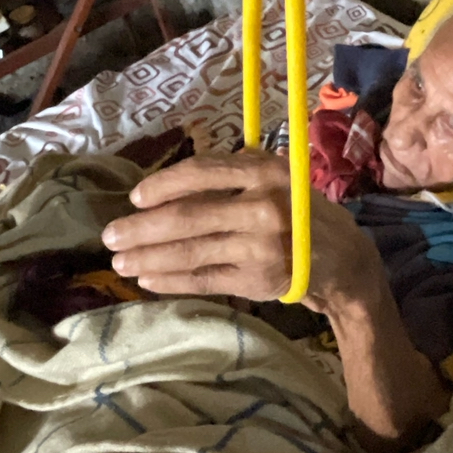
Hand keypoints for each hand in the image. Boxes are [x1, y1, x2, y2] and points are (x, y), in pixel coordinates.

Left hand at [101, 151, 377, 314]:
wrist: (343, 260)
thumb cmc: (300, 212)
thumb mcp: (276, 178)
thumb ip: (232, 176)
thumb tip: (165, 187)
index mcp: (265, 172)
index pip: (200, 173)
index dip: (161, 185)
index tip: (135, 198)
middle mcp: (264, 207)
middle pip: (186, 217)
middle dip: (140, 228)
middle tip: (109, 236)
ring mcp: (260, 246)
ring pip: (189, 252)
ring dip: (147, 258)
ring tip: (120, 261)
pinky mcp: (258, 280)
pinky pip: (203, 280)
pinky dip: (171, 281)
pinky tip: (148, 281)